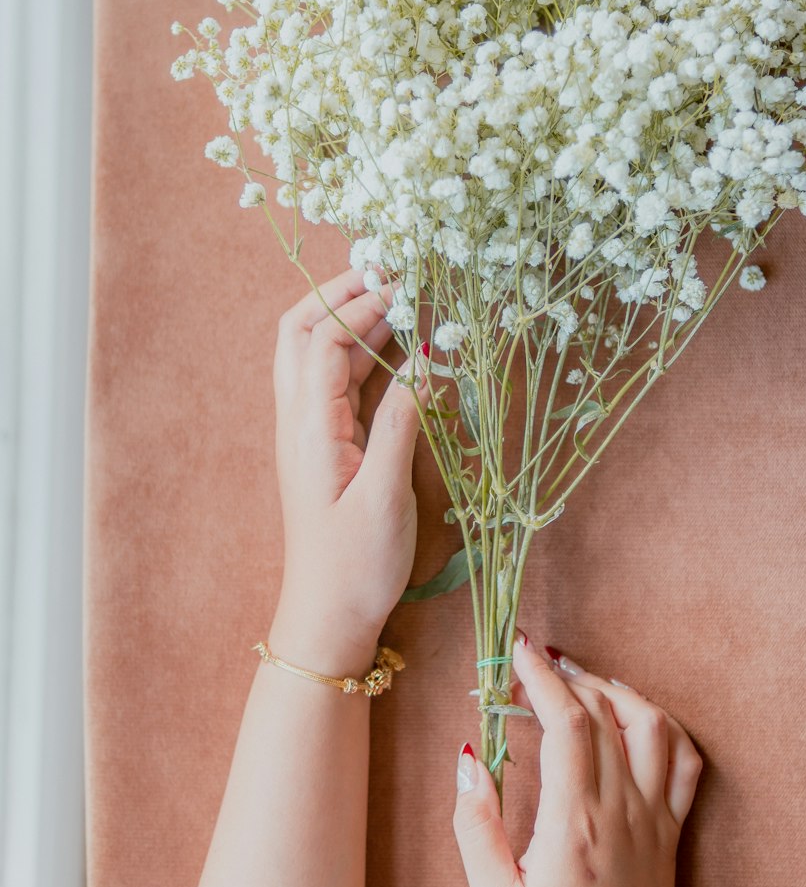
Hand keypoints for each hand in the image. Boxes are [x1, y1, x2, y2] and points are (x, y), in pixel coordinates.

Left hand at [270, 267, 431, 672]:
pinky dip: (360, 352)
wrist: (326, 617)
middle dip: (341, 293)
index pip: (323, 340)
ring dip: (351, 318)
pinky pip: (335, 382)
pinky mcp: (324, 446)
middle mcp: (299, 420)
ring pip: (318, 353)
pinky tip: (396, 346)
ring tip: (398, 295)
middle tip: (389, 269)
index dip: (362, 303)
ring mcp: (308, 432)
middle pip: (301, 332)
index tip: (407, 280)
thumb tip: (425, 358)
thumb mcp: (386, 493)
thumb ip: (402, 420)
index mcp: (309, 427)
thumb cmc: (356, 564)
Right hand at [452, 629, 702, 886]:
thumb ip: (476, 826)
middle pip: (603, 714)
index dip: (542, 677)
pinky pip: (683, 760)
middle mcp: (622, 811)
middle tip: (530, 664)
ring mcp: (654, 818)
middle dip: (564, 675)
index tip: (518, 648)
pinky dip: (662, 725)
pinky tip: (633, 716)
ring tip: (579, 680)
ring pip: (651, 725)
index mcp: (575, 824)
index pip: (568, 723)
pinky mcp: (671, 831)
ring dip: (615, 690)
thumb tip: (468, 758)